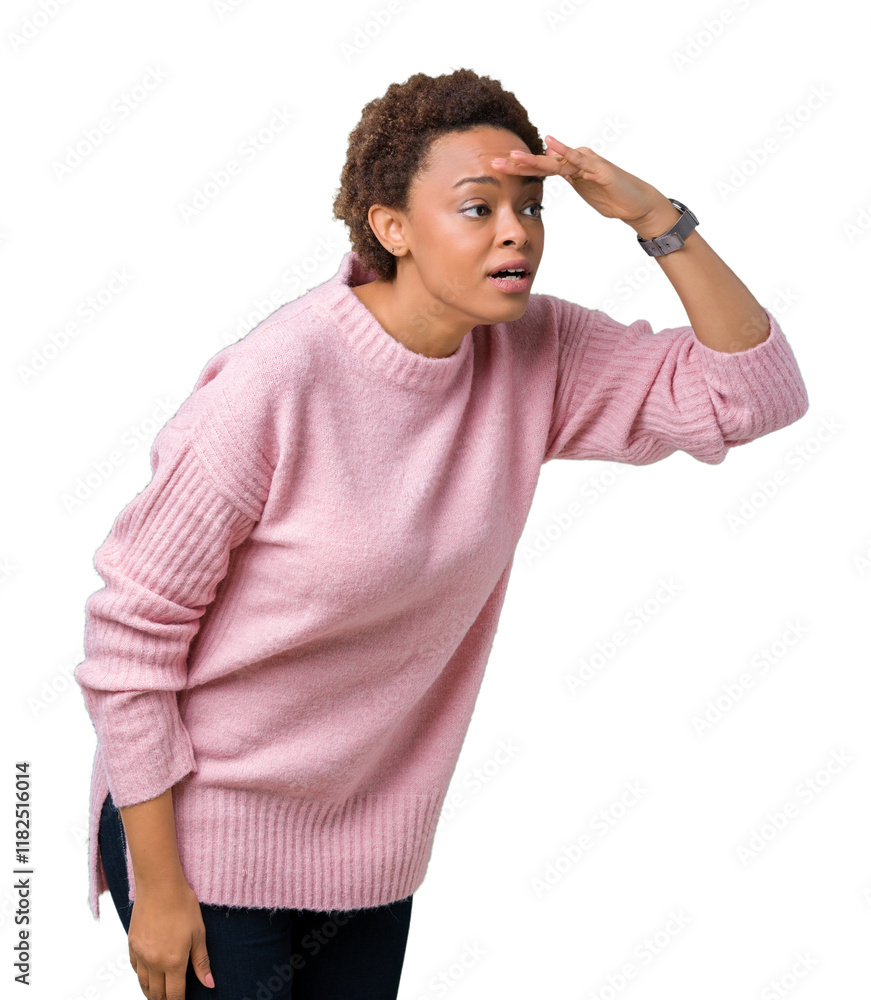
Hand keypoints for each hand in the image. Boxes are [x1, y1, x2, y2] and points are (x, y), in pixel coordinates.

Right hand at [127, 877, 214, 998]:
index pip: (174, 995)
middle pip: (157, 993)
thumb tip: (209, 984)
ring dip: (151, 993)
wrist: (159, 886)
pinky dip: (141, 977)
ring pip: (143, 984)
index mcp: (173, 961)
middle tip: (171, 999)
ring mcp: (141, 954)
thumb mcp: (198, 933)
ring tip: (158, 996)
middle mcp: (154, 962)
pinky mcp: (132, 944)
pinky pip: (135, 969)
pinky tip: (146, 977)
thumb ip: (201, 961)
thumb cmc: (183, 906)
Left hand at [490, 135, 673, 233]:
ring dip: (534, 159)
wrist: (636, 203)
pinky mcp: (600, 170)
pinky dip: (566, 152)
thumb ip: (568, 179)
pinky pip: (580, 161)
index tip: (495, 169)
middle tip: (493, 162)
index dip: (517, 169)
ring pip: (556, 161)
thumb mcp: (583, 190)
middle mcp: (576, 162)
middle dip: (517, 163)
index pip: (538, 169)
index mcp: (569, 170)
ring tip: (513, 156)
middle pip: (541, 163)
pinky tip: (552, 144)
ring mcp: (587, 164)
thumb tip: (550, 168)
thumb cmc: (611, 197)